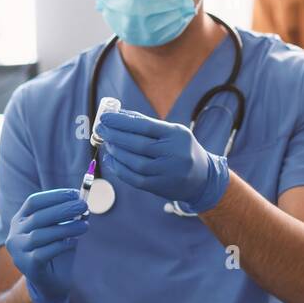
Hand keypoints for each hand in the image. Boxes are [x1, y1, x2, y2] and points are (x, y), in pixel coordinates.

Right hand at [5, 189, 88, 302]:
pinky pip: (44, 253)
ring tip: (85, 225)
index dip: (54, 196)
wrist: (53, 283)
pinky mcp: (27, 266)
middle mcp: (15, 234)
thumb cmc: (58, 251)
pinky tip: (73, 242)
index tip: (75, 193)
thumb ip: (69, 216)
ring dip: (66, 228)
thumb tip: (82, 201)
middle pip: (38, 217)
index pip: (33, 202)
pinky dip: (61, 245)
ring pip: (41, 235)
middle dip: (63, 209)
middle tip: (84, 206)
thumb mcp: (63, 230)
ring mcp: (19, 251)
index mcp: (21, 220)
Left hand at [95, 110, 229, 212]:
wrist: (202, 178)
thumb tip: (118, 116)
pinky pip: (135, 179)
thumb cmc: (181, 150)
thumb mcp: (172, 132)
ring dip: (116, 152)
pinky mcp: (160, 187)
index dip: (122, 121)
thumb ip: (147, 124)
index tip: (106, 117)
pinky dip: (120, 169)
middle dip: (115, 136)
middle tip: (101, 129)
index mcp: (177, 135)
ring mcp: (168, 172)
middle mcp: (174, 153)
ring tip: (107, 143)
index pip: (145, 126)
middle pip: (138, 144)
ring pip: (135, 162)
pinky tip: (111, 160)